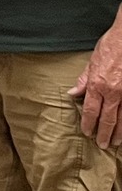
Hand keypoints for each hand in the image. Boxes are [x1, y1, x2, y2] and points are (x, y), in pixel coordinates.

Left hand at [70, 18, 121, 147]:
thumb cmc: (111, 46)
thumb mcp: (92, 61)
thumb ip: (83, 80)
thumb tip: (73, 94)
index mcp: (97, 84)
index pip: (90, 110)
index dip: (88, 123)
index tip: (87, 132)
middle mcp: (113, 91)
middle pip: (108, 118)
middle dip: (104, 133)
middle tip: (103, 145)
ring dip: (120, 132)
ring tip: (116, 142)